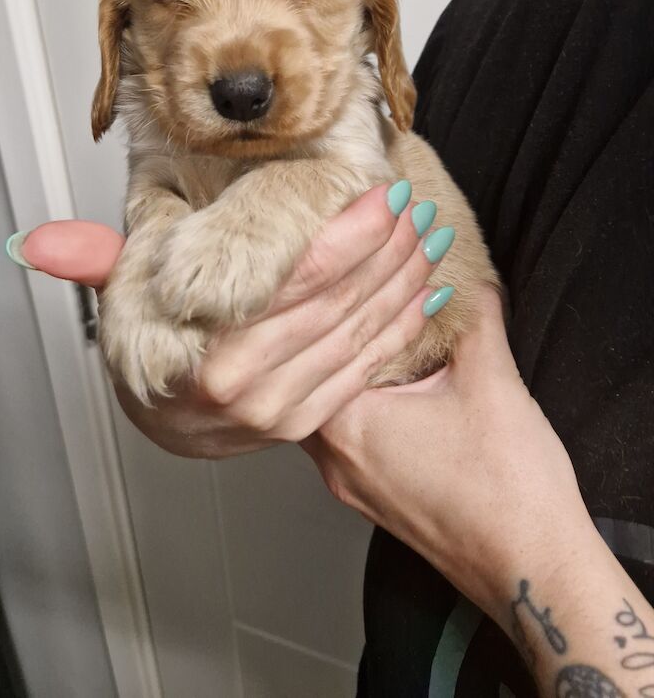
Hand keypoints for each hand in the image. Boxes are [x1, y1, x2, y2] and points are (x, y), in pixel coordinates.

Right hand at [11, 185, 452, 457]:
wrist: (166, 415)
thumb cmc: (152, 343)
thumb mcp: (124, 295)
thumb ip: (96, 262)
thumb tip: (34, 243)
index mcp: (205, 360)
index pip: (291, 287)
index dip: (342, 238)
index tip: (379, 195)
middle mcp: (248, 394)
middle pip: (335, 309)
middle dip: (385, 253)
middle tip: (415, 203)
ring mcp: (282, 416)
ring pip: (358, 339)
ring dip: (401, 283)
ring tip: (427, 234)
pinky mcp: (306, 426)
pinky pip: (364, 372)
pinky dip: (400, 327)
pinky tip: (423, 290)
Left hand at [304, 286, 588, 614]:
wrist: (534, 570)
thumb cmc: (509, 489)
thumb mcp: (493, 380)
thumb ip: (475, 319)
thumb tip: (471, 282)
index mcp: (347, 426)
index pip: (318, 348)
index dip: (338, 305)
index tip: (357, 276)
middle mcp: (335, 461)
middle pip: (313, 381)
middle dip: (338, 339)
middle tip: (359, 299)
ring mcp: (352, 488)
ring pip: (327, 414)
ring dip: (349, 377)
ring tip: (376, 340)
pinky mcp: (377, 503)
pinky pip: (349, 442)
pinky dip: (363, 410)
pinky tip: (394, 391)